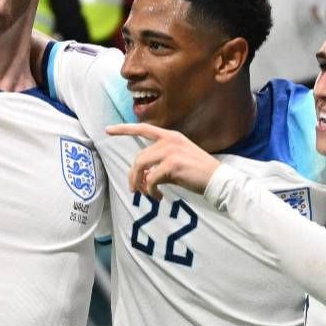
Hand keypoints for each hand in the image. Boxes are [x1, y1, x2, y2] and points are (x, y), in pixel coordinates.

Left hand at [104, 123, 219, 198]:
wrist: (217, 180)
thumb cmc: (197, 173)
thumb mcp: (177, 161)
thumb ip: (159, 162)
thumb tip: (144, 174)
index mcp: (171, 136)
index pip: (143, 129)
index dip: (123, 129)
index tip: (107, 130)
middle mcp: (169, 140)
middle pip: (138, 158)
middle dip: (133, 176)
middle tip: (135, 190)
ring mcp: (171, 151)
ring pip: (141, 167)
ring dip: (140, 184)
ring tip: (146, 194)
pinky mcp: (172, 165)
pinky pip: (151, 179)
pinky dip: (151, 191)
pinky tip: (159, 196)